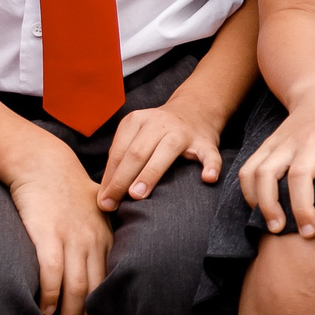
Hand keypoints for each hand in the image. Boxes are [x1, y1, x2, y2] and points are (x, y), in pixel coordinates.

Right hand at [9, 161, 113, 314]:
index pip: (110, 283)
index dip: (104, 311)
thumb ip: (99, 237)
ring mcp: (70, 237)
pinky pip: (52, 270)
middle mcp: (92, 241)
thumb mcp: (94, 212)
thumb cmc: (66, 190)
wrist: (43, 163)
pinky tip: (45, 311)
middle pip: (94, 291)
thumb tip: (99, 262)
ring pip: (75, 287)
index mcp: (105, 238)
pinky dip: (50, 293)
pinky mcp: (47, 233)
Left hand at [97, 95, 225, 209]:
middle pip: (137, 152)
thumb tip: (105, 192)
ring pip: (166, 152)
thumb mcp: (136, 134)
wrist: (195, 110)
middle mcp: (159, 123)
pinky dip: (211, 166)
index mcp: (137, 120)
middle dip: (121, 179)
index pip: (119, 152)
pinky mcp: (206, 142)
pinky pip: (210, 155)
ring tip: (138, 195)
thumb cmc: (158, 132)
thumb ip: (121, 156)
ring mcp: (184, 132)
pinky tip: (208, 179)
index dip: (109, 177)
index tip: (103, 201)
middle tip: (112, 204)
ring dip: (150, 174)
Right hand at [238, 80, 314, 238]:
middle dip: (302, 207)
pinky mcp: (266, 145)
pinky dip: (249, 191)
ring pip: (266, 172)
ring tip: (276, 228)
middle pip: (300, 175)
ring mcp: (283, 143)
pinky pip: (249, 169)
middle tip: (308, 234)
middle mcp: (308, 141)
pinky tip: (258, 210)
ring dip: (268, 202)